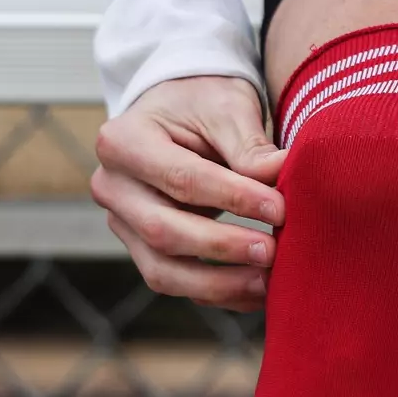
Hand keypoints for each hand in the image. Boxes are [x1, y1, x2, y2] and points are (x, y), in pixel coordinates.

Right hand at [89, 76, 284, 311]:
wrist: (179, 113)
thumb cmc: (202, 102)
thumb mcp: (226, 107)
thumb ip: (250, 146)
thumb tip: (285, 175)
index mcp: (123, 142)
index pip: (181, 179)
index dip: (234, 198)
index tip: (280, 209)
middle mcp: (112, 187)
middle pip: (163, 231)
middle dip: (222, 247)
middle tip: (273, 252)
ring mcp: (123, 224)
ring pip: (163, 271)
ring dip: (219, 284)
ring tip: (269, 283)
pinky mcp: (143, 249)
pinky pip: (177, 283)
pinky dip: (219, 293)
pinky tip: (258, 292)